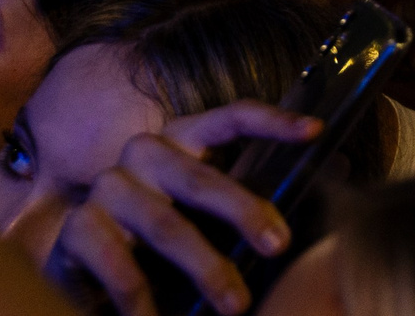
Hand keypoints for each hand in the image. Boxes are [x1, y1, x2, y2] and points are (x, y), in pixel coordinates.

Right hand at [43, 100, 322, 315]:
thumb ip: (255, 190)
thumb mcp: (210, 210)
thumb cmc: (164, 232)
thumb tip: (337, 169)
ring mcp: (108, 188)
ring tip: (236, 305)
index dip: (274, 120)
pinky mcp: (78, 228)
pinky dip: (143, 298)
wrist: (85, 264)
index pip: (231, 117)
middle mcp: (143, 153)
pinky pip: (117, 264)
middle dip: (244, 213)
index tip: (317, 132)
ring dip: (205, 267)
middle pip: (201, 179)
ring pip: (166, 226)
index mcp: (183, 139)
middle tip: (280, 245)